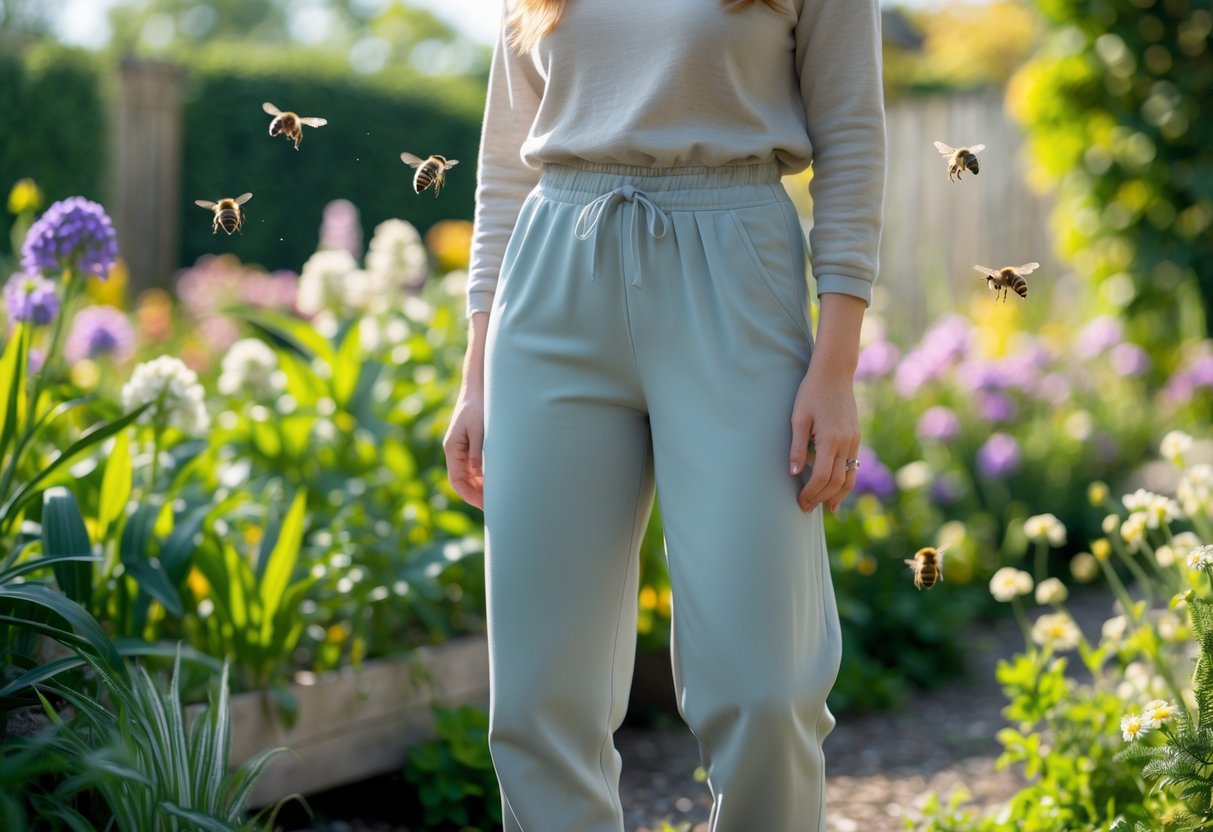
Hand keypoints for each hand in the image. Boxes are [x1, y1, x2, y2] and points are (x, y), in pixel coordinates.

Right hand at [443, 388, 484, 509]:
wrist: (478, 386)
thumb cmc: (478, 405)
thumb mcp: (479, 429)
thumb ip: (476, 452)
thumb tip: (478, 474)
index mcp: (452, 448)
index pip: (457, 481)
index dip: (469, 495)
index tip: (485, 506)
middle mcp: (454, 451)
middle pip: (462, 481)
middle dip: (476, 495)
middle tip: (494, 506)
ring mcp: (462, 448)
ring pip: (469, 475)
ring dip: (480, 487)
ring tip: (497, 497)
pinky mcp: (470, 444)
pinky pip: (474, 466)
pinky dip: (483, 476)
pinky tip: (496, 481)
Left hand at [788, 366, 860, 513]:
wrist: (834, 373)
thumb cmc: (811, 393)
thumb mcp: (798, 418)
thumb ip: (796, 447)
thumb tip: (792, 473)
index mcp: (830, 439)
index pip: (821, 477)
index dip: (810, 493)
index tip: (800, 502)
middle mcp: (846, 443)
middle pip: (836, 482)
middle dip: (822, 498)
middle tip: (806, 508)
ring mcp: (854, 441)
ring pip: (850, 477)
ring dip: (838, 495)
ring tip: (827, 508)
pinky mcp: (856, 437)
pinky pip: (854, 466)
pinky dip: (846, 481)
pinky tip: (838, 489)